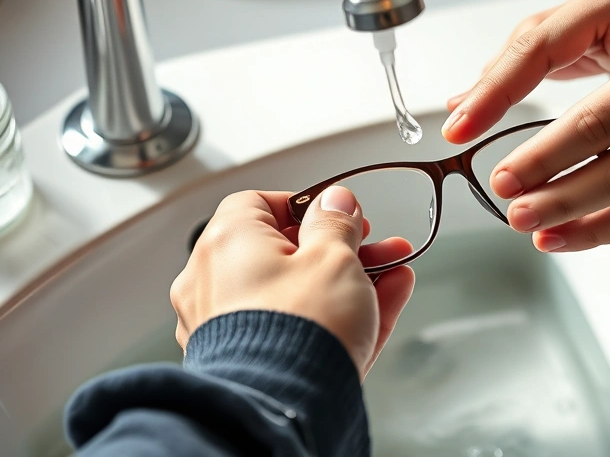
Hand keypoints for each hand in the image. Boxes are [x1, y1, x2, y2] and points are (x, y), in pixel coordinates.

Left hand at [171, 187, 415, 378]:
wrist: (287, 405)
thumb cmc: (298, 328)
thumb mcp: (333, 257)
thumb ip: (336, 222)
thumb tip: (336, 202)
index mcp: (226, 243)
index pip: (258, 203)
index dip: (305, 204)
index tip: (339, 213)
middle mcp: (214, 282)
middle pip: (285, 251)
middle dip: (341, 247)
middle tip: (375, 246)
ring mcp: (229, 326)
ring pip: (296, 291)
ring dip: (348, 279)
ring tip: (394, 274)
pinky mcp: (251, 360)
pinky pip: (296, 325)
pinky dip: (334, 313)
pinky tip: (383, 303)